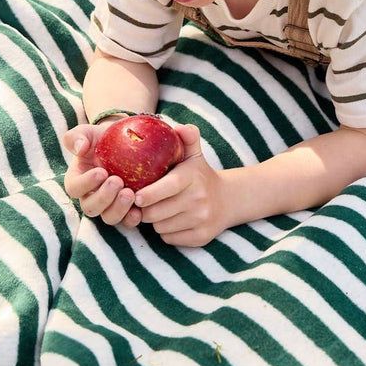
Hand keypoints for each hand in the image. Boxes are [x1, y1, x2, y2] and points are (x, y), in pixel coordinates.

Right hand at [62, 122, 141, 227]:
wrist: (126, 143)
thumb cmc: (104, 138)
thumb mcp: (89, 132)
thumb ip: (77, 137)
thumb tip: (79, 148)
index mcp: (78, 180)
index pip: (75, 188)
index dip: (86, 184)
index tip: (101, 172)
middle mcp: (91, 197)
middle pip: (91, 208)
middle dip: (104, 197)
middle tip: (118, 182)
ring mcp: (108, 206)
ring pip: (108, 217)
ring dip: (118, 209)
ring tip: (130, 193)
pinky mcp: (125, 211)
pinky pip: (126, 221)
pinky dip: (132, 219)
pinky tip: (140, 210)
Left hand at [134, 124, 233, 246]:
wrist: (228, 200)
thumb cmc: (200, 175)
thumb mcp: (195, 154)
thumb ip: (187, 138)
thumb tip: (178, 127)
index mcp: (194, 177)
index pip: (169, 186)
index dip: (150, 193)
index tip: (137, 196)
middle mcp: (200, 199)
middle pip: (158, 212)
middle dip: (145, 209)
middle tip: (143, 203)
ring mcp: (202, 220)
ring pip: (161, 227)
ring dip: (155, 221)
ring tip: (160, 210)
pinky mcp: (201, 237)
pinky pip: (169, 239)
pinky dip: (166, 232)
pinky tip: (172, 221)